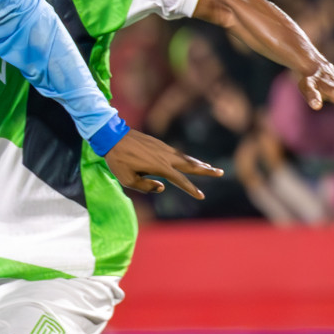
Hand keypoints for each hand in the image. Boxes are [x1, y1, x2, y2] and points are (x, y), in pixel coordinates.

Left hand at [104, 128, 223, 198]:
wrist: (112, 137)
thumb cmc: (118, 161)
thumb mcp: (128, 180)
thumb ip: (146, 187)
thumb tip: (163, 187)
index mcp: (160, 167)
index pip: (180, 181)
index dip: (191, 189)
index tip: (201, 196)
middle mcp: (166, 157)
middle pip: (190, 165)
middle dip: (206, 170)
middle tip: (220, 173)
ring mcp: (164, 149)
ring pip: (185, 158)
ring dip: (198, 163)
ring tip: (210, 168)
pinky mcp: (159, 144)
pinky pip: (177, 153)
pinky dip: (186, 158)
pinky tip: (189, 161)